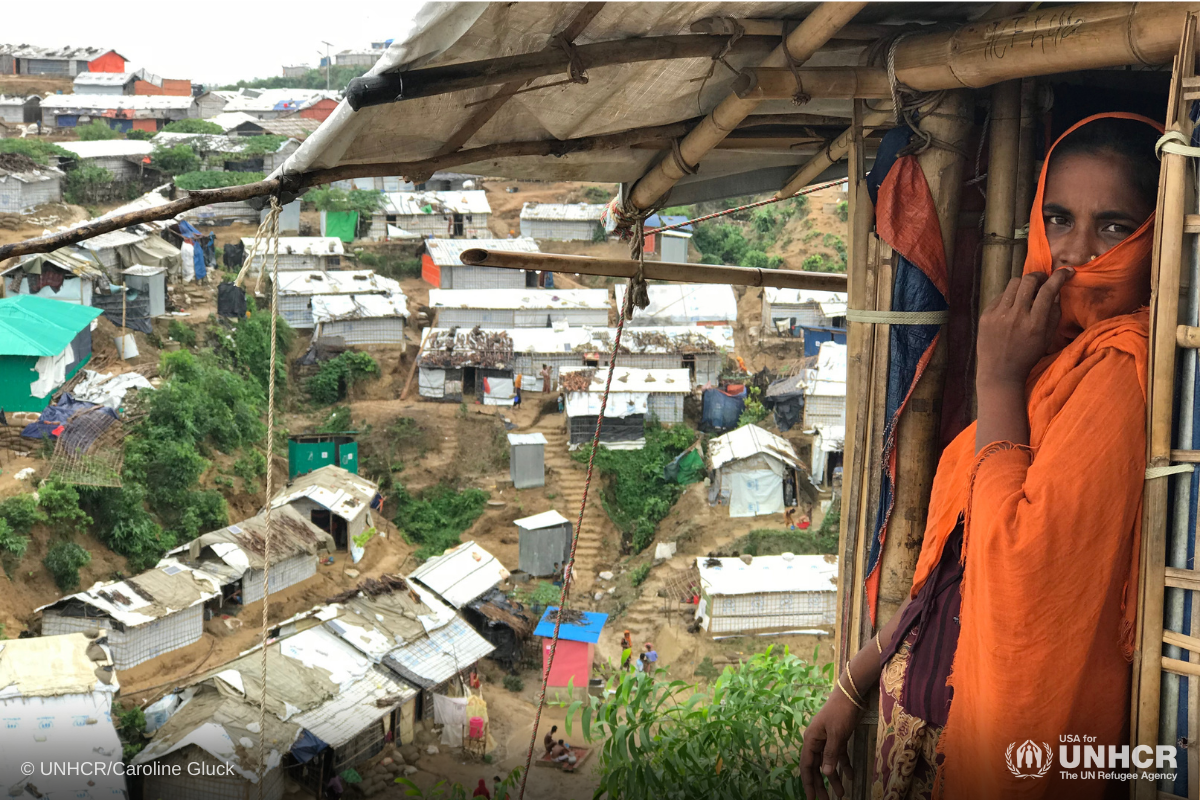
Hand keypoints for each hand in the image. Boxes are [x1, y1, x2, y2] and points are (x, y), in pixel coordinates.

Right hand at [800, 688, 861, 798]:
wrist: (851, 694)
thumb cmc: (841, 712)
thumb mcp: (836, 734)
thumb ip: (830, 754)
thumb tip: (824, 773)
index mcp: (811, 739)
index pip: (807, 766)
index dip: (809, 783)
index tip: (812, 798)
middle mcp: (817, 741)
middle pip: (816, 767)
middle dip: (821, 785)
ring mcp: (827, 740)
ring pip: (828, 763)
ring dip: (834, 778)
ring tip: (842, 794)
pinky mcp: (838, 738)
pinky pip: (839, 756)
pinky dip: (844, 766)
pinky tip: (851, 776)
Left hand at [976, 269, 1073, 389]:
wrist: (999, 372)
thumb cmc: (1028, 355)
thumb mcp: (1047, 337)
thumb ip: (1054, 313)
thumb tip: (1056, 291)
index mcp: (1035, 324)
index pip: (1048, 290)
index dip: (1059, 276)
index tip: (1066, 271)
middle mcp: (1016, 316)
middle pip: (1028, 281)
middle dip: (1039, 276)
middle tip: (1043, 280)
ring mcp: (998, 315)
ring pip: (1013, 284)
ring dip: (1024, 283)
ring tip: (1028, 291)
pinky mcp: (986, 315)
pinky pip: (1001, 296)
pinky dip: (1010, 296)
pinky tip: (1013, 305)